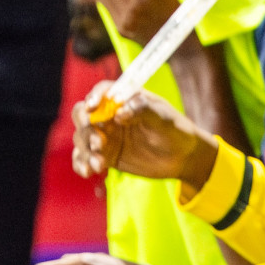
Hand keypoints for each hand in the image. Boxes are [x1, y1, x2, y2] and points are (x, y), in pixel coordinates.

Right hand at [72, 80, 216, 186]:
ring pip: (82, 138)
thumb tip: (119, 112)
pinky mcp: (106, 154)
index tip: (92, 108)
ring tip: (99, 165)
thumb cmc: (175, 130)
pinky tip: (87, 172)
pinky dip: (82, 164)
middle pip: (84, 115)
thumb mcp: (164, 118)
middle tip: (98, 143)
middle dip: (86, 128)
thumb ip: (143, 110)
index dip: (94, 97)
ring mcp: (106, 135)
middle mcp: (111, 115)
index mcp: (125, 99)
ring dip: (85, 151)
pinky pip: (85, 157)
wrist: (183, 158)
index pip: (103, 92)